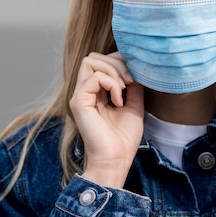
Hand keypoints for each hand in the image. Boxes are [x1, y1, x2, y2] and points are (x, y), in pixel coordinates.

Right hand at [69, 52, 143, 187]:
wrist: (116, 159)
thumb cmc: (123, 139)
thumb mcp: (134, 105)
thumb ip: (132, 86)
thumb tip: (136, 68)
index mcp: (96, 91)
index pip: (101, 60)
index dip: (119, 61)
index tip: (135, 77)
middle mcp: (85, 91)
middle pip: (94, 56)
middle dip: (116, 63)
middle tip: (130, 81)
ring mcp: (80, 95)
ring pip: (90, 61)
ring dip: (113, 70)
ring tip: (124, 88)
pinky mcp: (79, 101)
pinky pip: (94, 78)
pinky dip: (110, 84)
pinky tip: (118, 101)